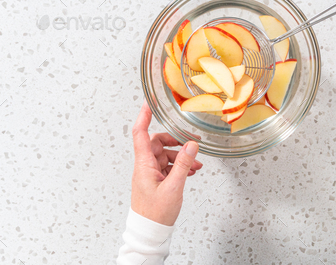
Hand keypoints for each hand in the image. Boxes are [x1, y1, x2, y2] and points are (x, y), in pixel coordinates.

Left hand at [131, 101, 202, 225]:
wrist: (150, 233)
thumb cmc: (155, 214)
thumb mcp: (173, 187)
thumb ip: (183, 164)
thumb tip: (190, 144)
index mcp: (143, 164)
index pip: (140, 133)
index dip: (144, 116)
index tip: (149, 102)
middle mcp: (145, 167)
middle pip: (157, 143)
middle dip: (174, 141)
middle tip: (189, 141)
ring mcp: (150, 174)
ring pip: (165, 155)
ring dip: (180, 157)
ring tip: (195, 163)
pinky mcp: (156, 181)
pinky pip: (167, 167)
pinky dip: (179, 166)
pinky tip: (190, 171)